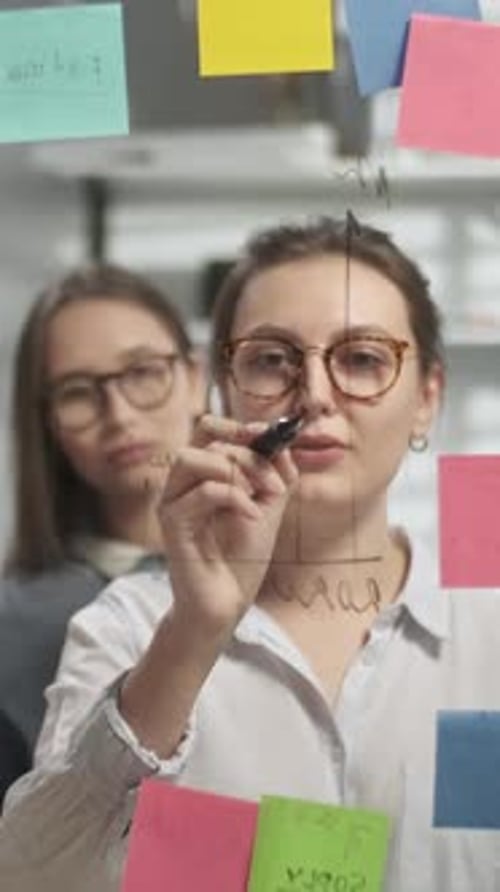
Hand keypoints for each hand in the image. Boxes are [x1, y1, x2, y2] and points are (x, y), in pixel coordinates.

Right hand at [157, 414, 298, 640]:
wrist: (228, 602)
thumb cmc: (243, 556)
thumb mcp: (269, 506)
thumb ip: (276, 473)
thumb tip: (281, 441)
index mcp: (201, 475)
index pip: (207, 428)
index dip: (236, 425)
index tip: (266, 435)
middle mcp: (181, 484)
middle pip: (204, 439)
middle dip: (246, 453)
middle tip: (272, 482)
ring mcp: (172, 502)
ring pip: (192, 458)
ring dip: (236, 470)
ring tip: (261, 496)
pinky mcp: (173, 524)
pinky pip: (203, 492)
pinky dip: (236, 498)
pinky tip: (253, 518)